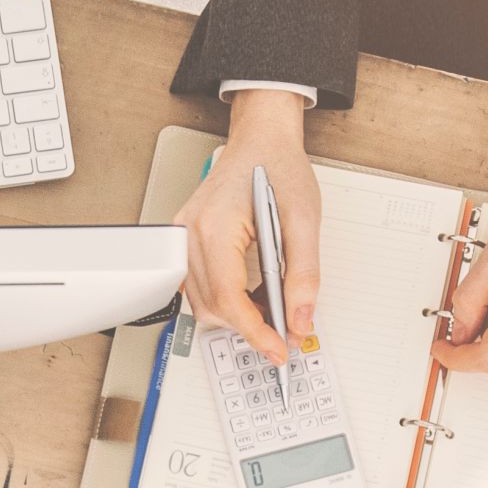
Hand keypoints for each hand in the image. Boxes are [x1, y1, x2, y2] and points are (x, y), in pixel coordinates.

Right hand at [174, 91, 322, 363]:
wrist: (261, 138)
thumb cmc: (277, 166)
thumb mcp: (304, 220)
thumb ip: (303, 274)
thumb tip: (301, 318)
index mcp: (215, 225)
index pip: (227, 297)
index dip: (254, 331)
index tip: (278, 348)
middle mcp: (190, 233)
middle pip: (210, 305)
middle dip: (249, 326)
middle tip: (286, 332)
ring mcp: (184, 236)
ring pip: (200, 302)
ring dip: (237, 315)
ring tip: (273, 311)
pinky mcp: (187, 240)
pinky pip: (199, 285)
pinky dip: (226, 299)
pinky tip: (254, 295)